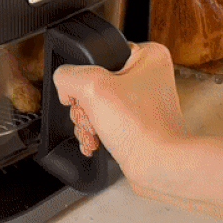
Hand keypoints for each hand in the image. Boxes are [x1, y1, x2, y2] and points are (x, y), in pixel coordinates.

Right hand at [52, 41, 187, 188]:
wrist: (158, 167)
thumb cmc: (142, 129)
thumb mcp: (93, 88)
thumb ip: (68, 76)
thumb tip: (64, 85)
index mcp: (147, 57)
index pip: (99, 55)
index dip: (85, 77)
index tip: (87, 94)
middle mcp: (148, 77)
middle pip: (93, 83)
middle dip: (84, 107)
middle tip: (94, 116)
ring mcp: (142, 103)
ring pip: (95, 105)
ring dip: (87, 123)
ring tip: (96, 132)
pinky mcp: (137, 124)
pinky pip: (104, 123)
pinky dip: (96, 134)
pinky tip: (97, 142)